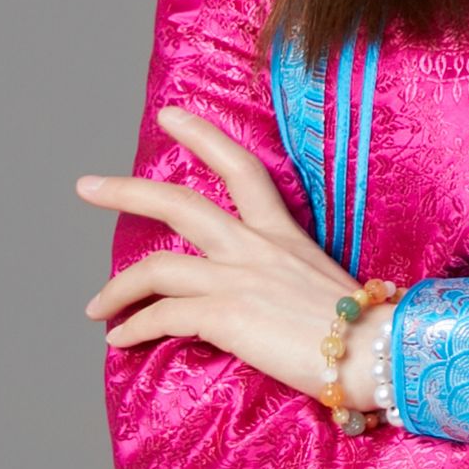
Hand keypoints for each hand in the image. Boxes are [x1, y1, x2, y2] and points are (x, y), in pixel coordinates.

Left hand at [77, 107, 381, 403]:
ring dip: (117, 288)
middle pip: (178, 203)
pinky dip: (134, 328)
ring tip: (96, 306)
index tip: (171, 116)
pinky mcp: (226, 314)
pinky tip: (120, 340)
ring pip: (155, 267)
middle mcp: (255, 246)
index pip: (241, 169)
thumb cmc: (365, 330)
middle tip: (88, 185)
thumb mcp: (326, 287)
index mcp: (283, 234)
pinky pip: (162, 315)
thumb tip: (273, 302)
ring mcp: (238, 277)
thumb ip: (290, 283)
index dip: (203, 137)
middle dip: (126, 192)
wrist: (381, 352)